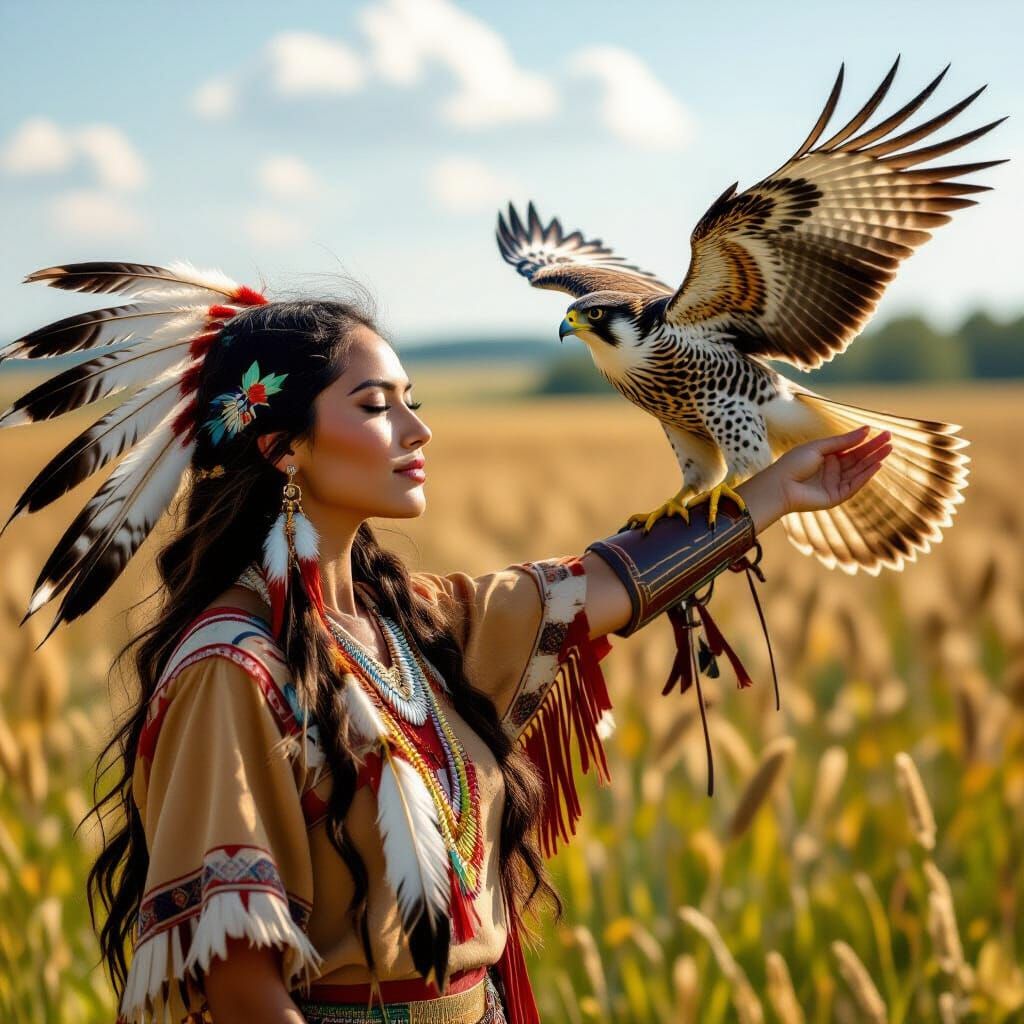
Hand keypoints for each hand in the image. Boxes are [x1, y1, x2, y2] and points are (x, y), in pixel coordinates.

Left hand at [778, 425, 892, 514]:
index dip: (867, 441)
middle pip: (858, 459)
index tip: (882, 433)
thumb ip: (843, 441)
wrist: (779, 485)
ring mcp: (835, 484)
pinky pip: (854, 485)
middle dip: (874, 450)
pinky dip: (865, 476)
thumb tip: (866, 430)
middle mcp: (833, 471)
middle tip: (890, 440)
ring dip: (873, 461)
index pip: (852, 449)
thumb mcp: (819, 447)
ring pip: (858, 471)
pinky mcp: (836, 497)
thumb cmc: (793, 463)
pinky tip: (876, 466)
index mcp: (827, 457)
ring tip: (888, 450)